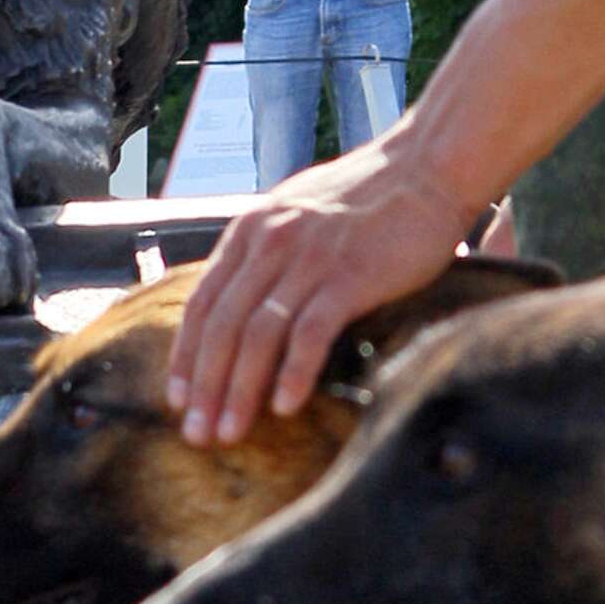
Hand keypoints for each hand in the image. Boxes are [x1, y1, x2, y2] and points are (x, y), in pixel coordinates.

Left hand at [166, 134, 470, 443]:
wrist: (426, 168)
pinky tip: (285, 406)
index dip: (185, 356)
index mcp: (252, 229)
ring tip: (231, 433)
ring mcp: (309, 258)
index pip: (202, 302)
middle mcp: (271, 242)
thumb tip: (243, 302)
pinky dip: (294, 373)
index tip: (178, 399)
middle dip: (205, 387)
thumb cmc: (367, 197)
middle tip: (197, 435)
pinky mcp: (350, 275)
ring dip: (239, 390)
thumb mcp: (297, 211)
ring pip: (259, 335)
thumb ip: (267, 250)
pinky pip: (310, 333)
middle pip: (223, 326)